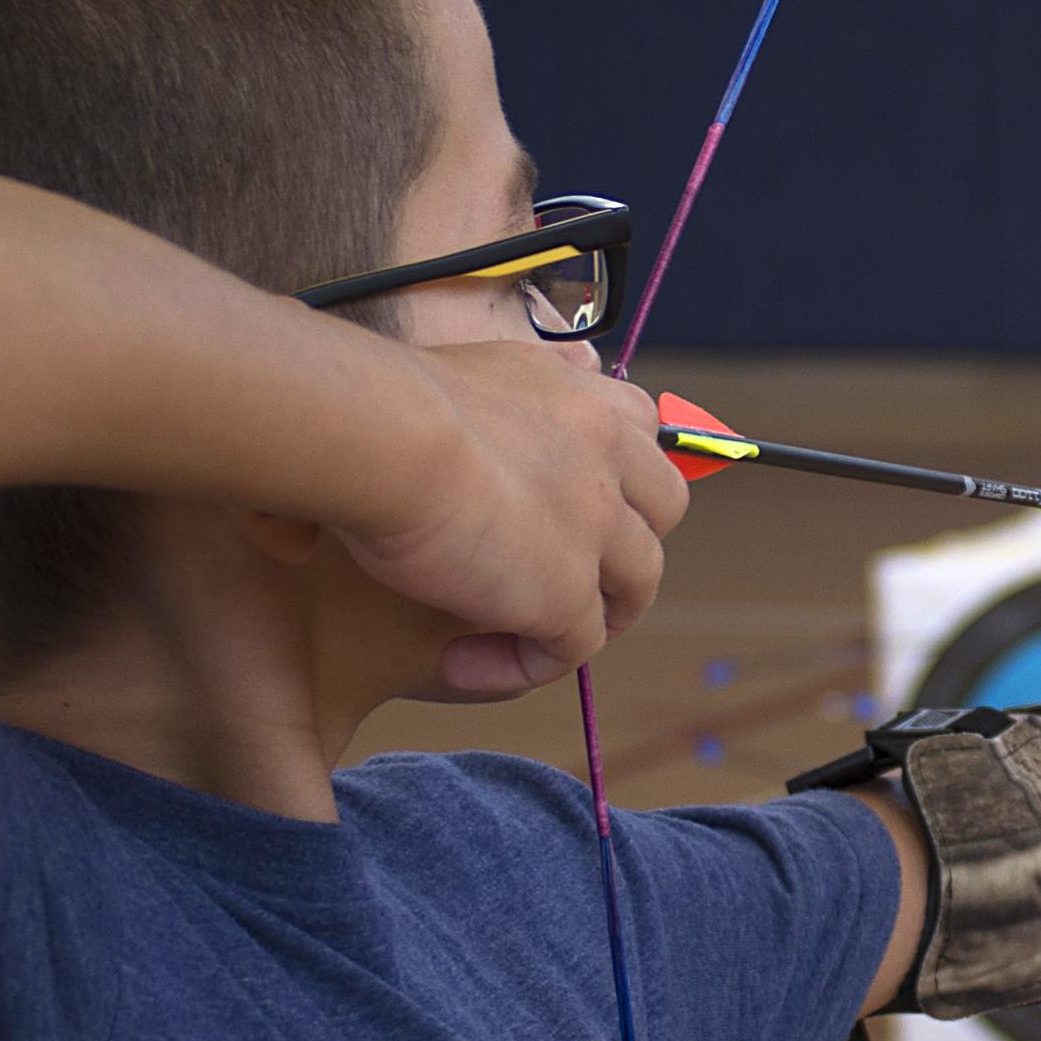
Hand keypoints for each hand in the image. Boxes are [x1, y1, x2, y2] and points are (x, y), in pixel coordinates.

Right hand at [333, 339, 689, 693]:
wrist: (378, 432)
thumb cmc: (377, 401)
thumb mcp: (446, 375)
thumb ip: (477, 397)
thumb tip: (458, 403)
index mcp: (575, 397)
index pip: (639, 426)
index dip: (619, 468)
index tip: (574, 497)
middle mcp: (603, 455)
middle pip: (663, 507)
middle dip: (627, 543)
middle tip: (560, 575)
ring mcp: (596, 526)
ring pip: (636, 584)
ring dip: (590, 615)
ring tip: (514, 637)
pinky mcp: (568, 592)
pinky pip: (574, 649)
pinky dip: (523, 665)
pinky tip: (458, 663)